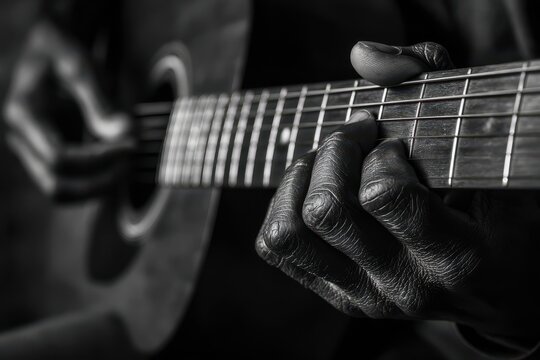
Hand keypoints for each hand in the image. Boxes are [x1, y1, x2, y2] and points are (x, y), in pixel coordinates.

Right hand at [4, 20, 132, 201]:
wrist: (48, 48)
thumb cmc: (63, 53)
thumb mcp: (82, 68)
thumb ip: (101, 104)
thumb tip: (126, 136)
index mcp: (24, 115)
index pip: (60, 158)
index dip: (100, 159)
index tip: (131, 144)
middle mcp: (22, 139)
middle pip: (57, 186)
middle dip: (99, 182)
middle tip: (131, 164)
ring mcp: (33, 150)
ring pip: (63, 191)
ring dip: (99, 186)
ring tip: (128, 165)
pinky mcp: (49, 155)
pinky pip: (72, 181)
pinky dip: (97, 179)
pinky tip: (120, 162)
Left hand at [256, 41, 539, 342]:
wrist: (498, 287)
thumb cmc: (498, 210)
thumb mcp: (488, 145)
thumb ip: (432, 82)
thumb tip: (361, 55)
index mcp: (454, 256)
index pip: (383, 195)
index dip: (380, 153)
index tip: (396, 144)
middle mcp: (402, 285)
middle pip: (325, 210)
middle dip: (335, 152)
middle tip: (358, 138)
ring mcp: (364, 297)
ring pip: (288, 232)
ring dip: (300, 179)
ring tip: (330, 163)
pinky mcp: (337, 295)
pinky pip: (276, 247)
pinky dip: (283, 205)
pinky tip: (315, 188)